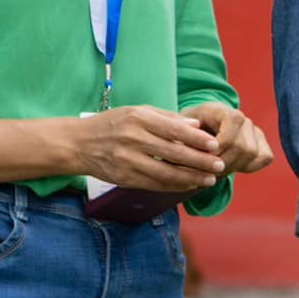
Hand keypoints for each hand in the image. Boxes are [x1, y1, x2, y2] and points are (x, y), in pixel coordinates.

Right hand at [72, 105, 226, 190]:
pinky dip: (174, 186)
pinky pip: (154, 184)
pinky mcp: (123, 178)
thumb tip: (197, 124)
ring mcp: (126, 160)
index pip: (174, 129)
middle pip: (173, 153)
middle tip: (220, 166)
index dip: (196, 139)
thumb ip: (167, 118)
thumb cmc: (113, 123)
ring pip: (165, 172)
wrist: (78, 143)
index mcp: (138, 118)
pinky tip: (188, 185)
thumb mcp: (137, 112)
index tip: (215, 145)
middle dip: (199, 161)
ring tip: (209, 179)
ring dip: (190, 178)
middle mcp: (132, 139)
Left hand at [184, 102, 274, 175]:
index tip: (202, 159)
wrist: (197, 129)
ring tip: (215, 172)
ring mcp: (254, 130)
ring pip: (253, 154)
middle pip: (243, 146)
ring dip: (233, 167)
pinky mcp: (260, 142)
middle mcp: (242, 119)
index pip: (232, 127)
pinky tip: (231, 168)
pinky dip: (250, 167)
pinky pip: (264, 157)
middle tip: (205, 172)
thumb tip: (188, 145)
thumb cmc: (185, 131)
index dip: (219, 148)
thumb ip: (184, 136)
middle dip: (224, 163)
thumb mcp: (178, 131)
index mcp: (222, 111)